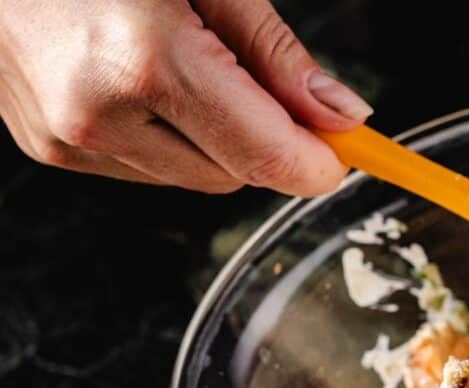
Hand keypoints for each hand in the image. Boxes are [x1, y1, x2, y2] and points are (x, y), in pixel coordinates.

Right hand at [0, 0, 373, 195]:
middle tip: (250, 73)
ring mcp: (65, 136)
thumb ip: (276, 55)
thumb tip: (341, 118)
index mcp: (145, 62)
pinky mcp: (47, 146)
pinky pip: (143, 167)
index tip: (347, 149)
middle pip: (237, 175)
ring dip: (211, 137)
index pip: (268, 158)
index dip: (319, 161)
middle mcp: (98, 112)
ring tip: (178, 57)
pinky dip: (162, 134)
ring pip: (192, 177)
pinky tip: (136, 77)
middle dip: (263, 137)